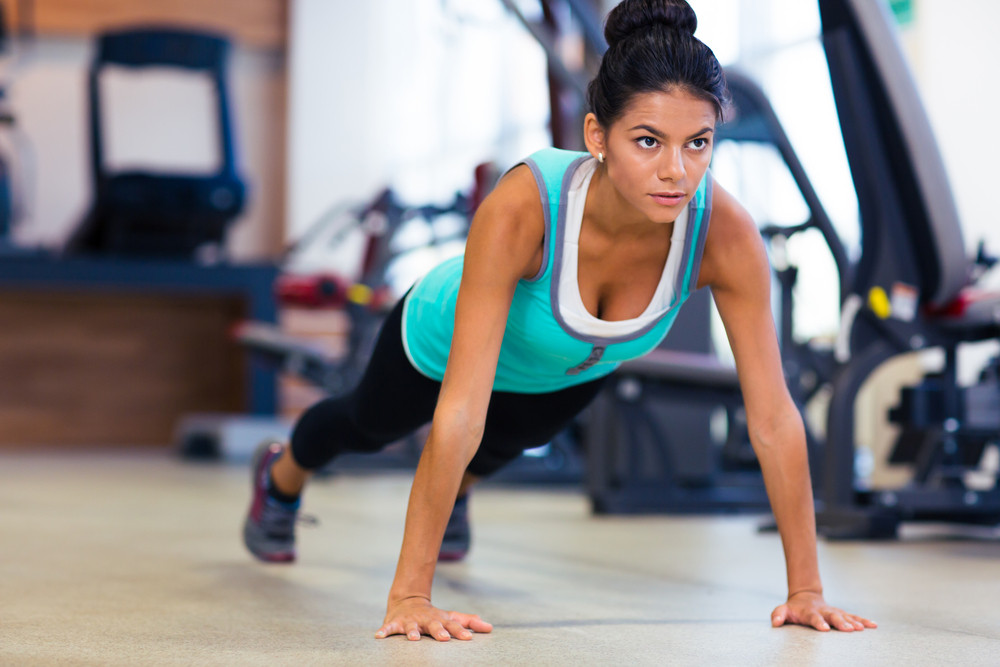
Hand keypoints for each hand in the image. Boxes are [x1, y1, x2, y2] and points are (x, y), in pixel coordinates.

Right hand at [375, 596, 492, 641]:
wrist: (408, 600)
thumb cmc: (434, 615)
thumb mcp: (451, 617)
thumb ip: (469, 622)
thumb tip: (490, 627)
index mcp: (440, 619)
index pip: (453, 625)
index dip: (461, 631)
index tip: (469, 638)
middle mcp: (426, 620)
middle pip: (434, 625)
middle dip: (439, 632)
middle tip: (444, 639)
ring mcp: (410, 621)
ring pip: (411, 627)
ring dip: (411, 633)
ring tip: (413, 639)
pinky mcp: (395, 623)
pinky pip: (388, 628)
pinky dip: (384, 631)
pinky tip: (379, 636)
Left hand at [771, 591, 877, 631]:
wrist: (805, 597)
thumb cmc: (794, 609)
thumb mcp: (783, 610)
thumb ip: (778, 614)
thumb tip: (774, 622)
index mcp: (809, 612)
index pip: (813, 617)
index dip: (818, 622)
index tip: (824, 628)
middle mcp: (824, 611)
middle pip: (833, 617)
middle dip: (840, 623)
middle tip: (848, 629)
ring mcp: (834, 612)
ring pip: (845, 616)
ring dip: (854, 622)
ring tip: (862, 628)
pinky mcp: (842, 614)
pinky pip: (854, 617)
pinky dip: (863, 621)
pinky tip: (873, 625)